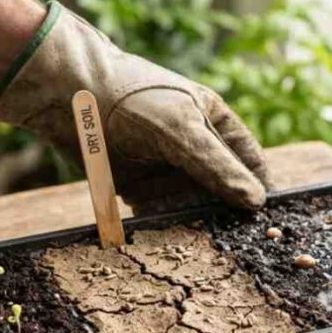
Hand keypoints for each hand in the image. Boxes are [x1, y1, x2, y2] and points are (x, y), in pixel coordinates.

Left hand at [0, 1, 268, 210]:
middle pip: (220, 189)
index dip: (258, 187)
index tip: (264, 219)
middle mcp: (193, 146)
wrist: (67, 98)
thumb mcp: (182, 131)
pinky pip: (159, 212)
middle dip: (221, 210)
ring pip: (190, 204)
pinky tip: (161, 229)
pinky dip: (161, 221)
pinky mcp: (138, 188)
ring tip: (189, 230)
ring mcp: (166, 168)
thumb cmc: (133, 101)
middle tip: (225, 234)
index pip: (249, 161)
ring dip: (189, 219)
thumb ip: (218, 168)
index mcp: (213, 121)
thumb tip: (257, 202)